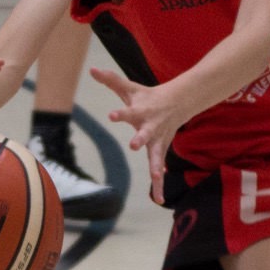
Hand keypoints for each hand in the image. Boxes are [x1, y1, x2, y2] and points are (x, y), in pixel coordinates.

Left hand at [89, 63, 190, 201]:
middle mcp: (150, 127)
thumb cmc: (148, 96)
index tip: (112, 115)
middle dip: (140, 139)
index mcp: (141, 111)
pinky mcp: (161, 151)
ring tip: (155, 178)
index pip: (128, 112)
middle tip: (134, 145)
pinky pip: (160, 170)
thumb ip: (111, 80)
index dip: (121, 114)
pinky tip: (160, 200)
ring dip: (156, 167)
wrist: (178, 102)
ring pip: (157, 155)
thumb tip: (92, 69)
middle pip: (145, 134)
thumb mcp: (130, 88)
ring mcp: (157, 140)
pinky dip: (160, 185)